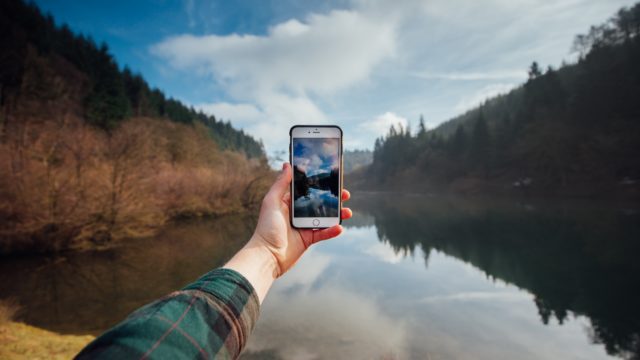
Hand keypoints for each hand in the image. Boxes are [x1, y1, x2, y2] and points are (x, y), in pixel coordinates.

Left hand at [251, 162, 351, 276]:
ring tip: (347, 212)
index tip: (331, 177)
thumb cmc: (266, 228)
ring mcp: (303, 226)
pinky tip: (339, 227)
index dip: (318, 183)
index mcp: (288, 202)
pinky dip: (332, 231)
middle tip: (345, 194)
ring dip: (337, 214)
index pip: (306, 189)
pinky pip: (323, 233)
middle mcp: (297, 213)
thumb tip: (287, 165)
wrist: (267, 256)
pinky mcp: (308, 239)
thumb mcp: (272, 202)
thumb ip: (281, 184)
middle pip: (319, 202)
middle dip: (333, 198)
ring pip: (324, 217)